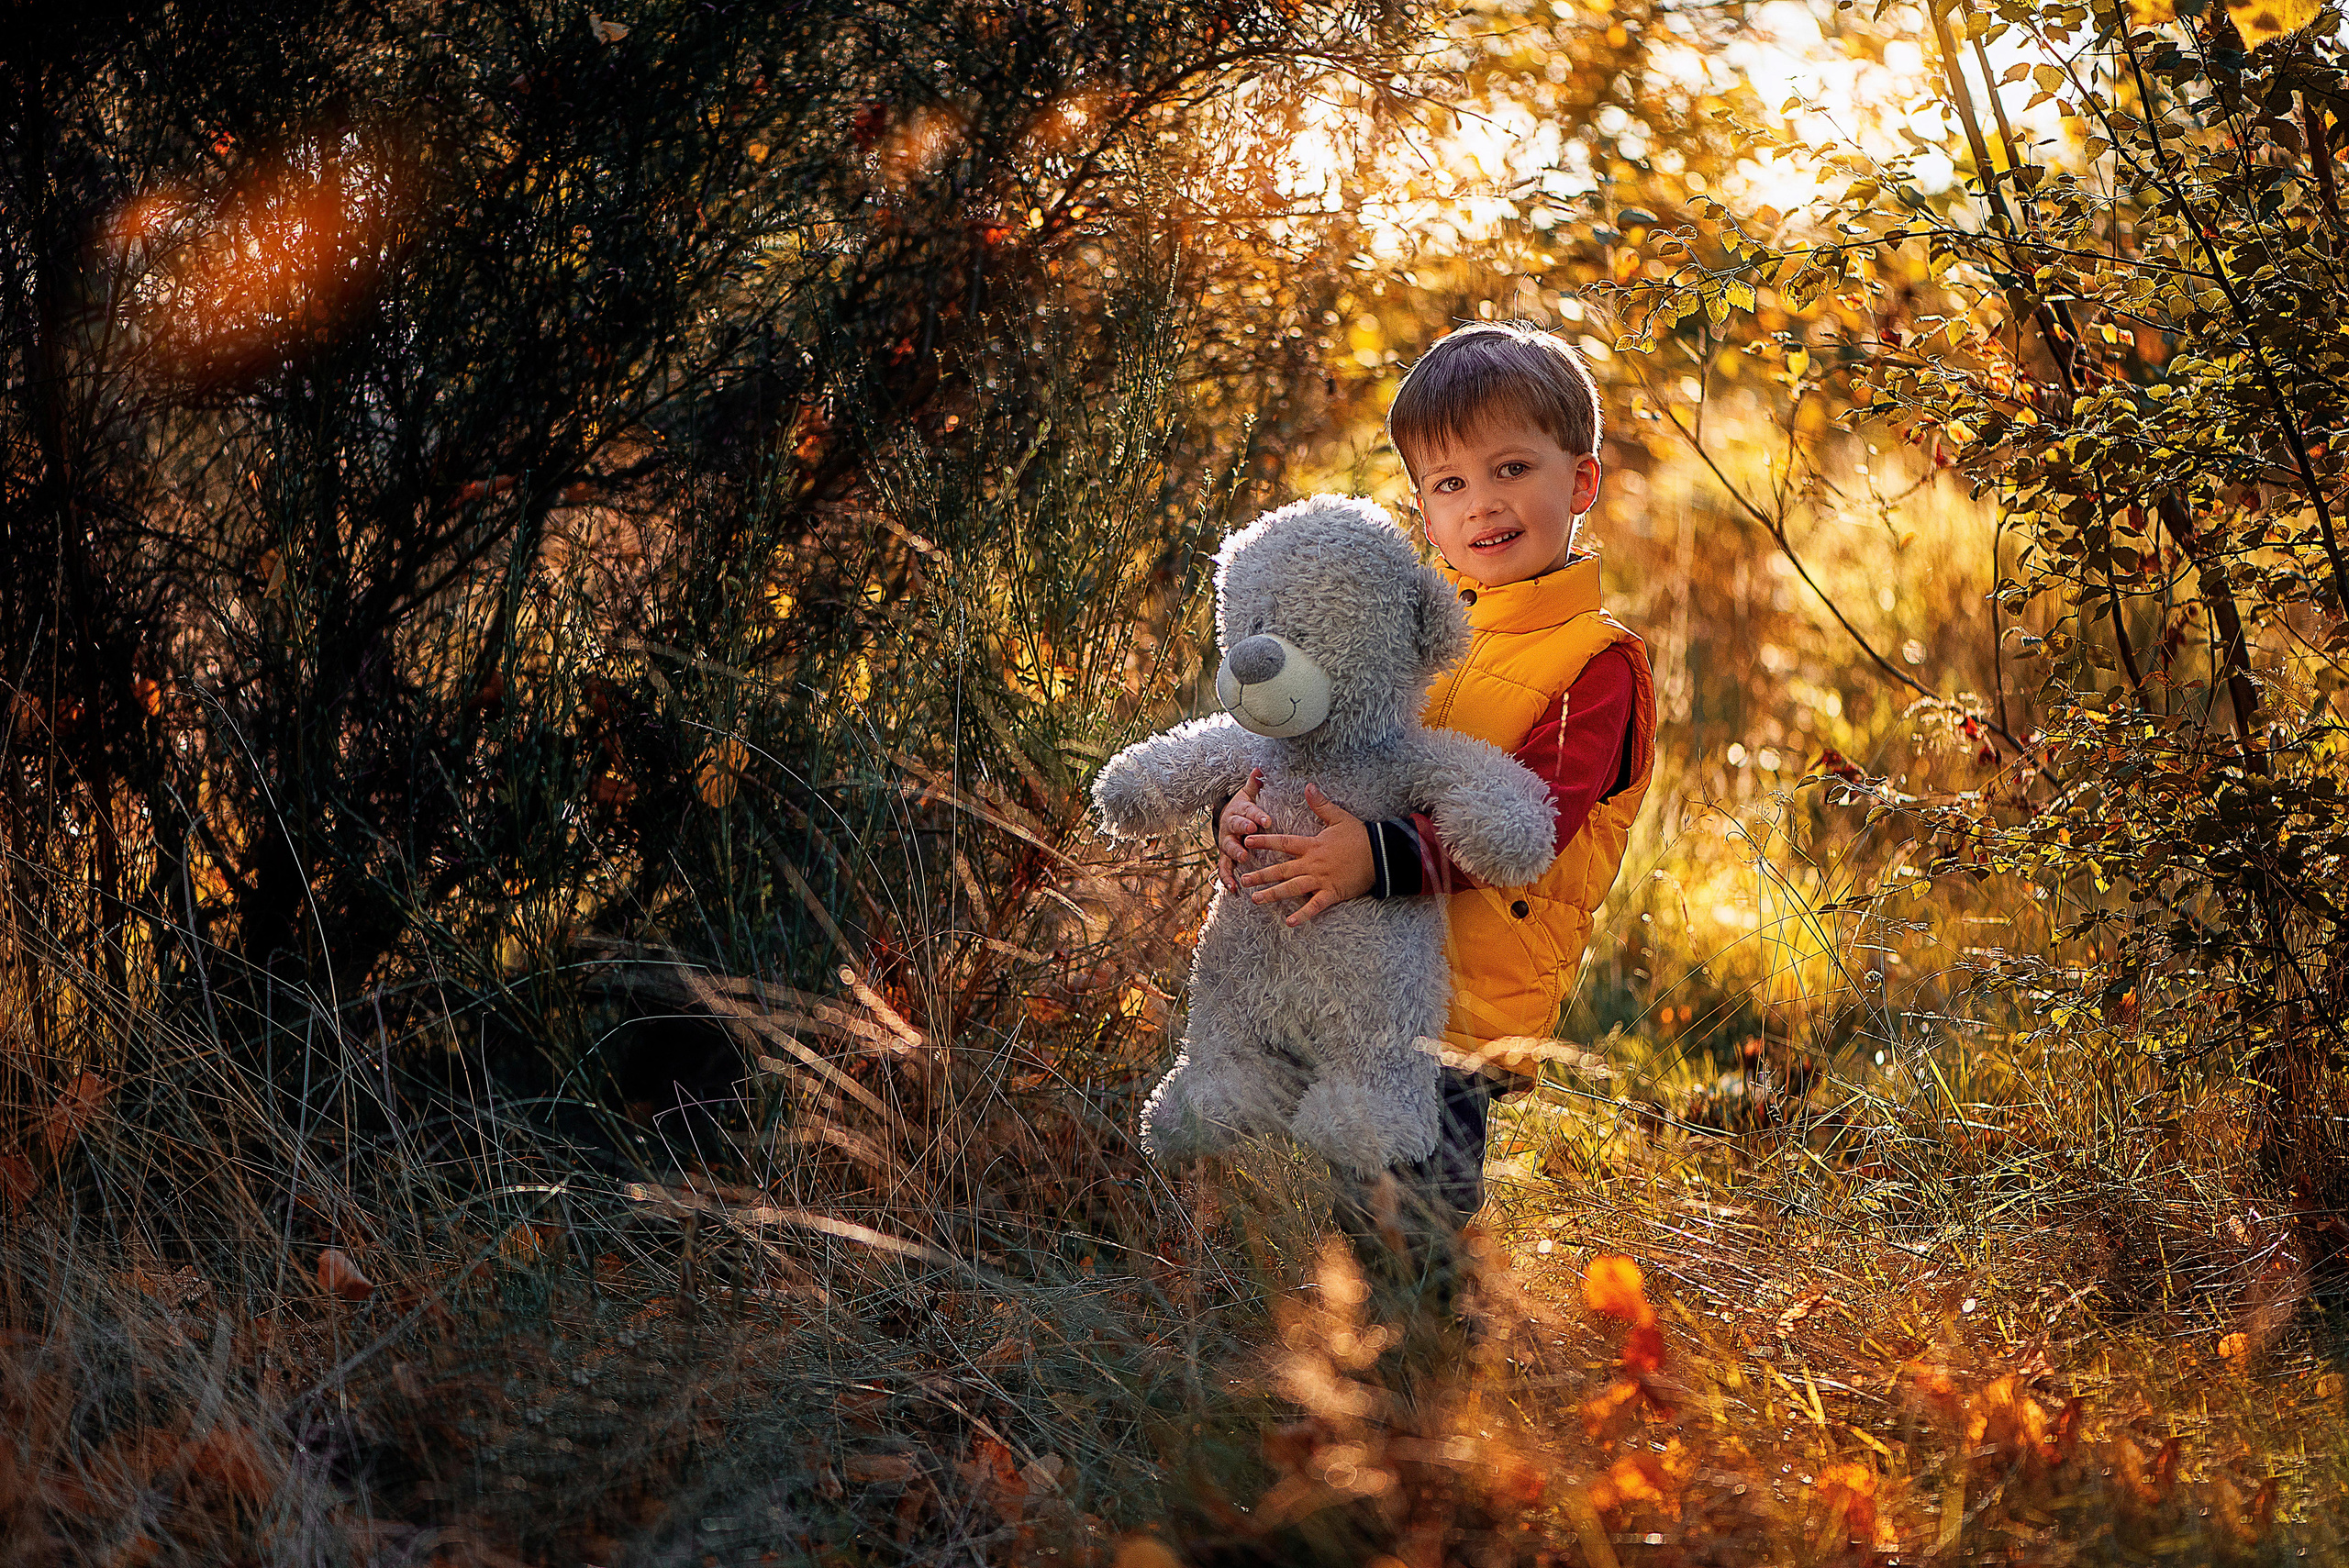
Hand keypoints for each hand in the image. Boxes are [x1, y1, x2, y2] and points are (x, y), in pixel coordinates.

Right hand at [1215, 768, 1270, 893]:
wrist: (1227, 819)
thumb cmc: (1245, 809)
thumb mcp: (1249, 795)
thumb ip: (1254, 784)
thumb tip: (1259, 768)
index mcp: (1239, 811)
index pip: (1249, 811)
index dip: (1257, 815)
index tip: (1267, 820)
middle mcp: (1230, 827)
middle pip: (1235, 827)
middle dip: (1243, 829)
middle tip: (1251, 833)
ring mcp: (1226, 843)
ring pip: (1228, 847)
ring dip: (1235, 852)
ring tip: (1244, 858)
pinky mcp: (1225, 858)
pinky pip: (1224, 869)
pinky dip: (1227, 879)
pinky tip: (1234, 889)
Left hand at [1238, 784, 1372, 925]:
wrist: (1381, 854)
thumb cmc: (1360, 836)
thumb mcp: (1339, 817)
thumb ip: (1321, 804)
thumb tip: (1308, 786)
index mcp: (1312, 845)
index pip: (1283, 842)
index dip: (1264, 842)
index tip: (1247, 841)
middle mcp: (1312, 863)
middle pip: (1281, 870)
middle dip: (1261, 875)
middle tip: (1243, 879)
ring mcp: (1321, 879)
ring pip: (1292, 888)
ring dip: (1273, 894)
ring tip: (1255, 899)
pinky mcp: (1332, 893)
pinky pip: (1314, 906)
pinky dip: (1302, 915)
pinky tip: (1289, 923)